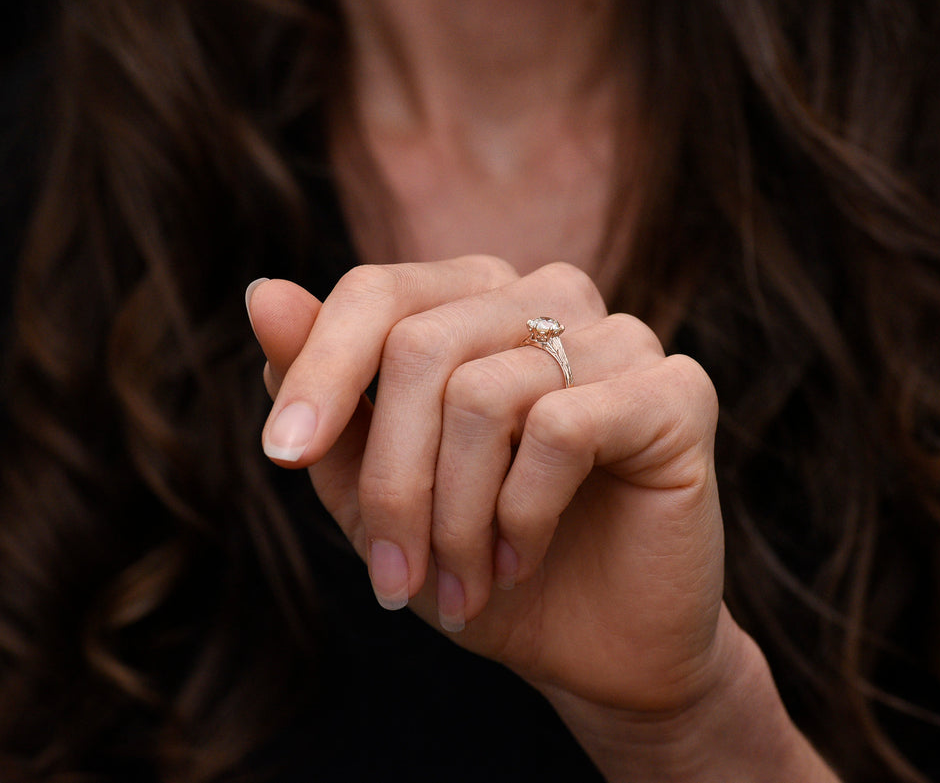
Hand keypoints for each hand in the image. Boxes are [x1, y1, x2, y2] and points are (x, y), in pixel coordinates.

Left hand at [246, 256, 725, 714]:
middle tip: (392, 580)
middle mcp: (551, 298)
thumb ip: (327, 398)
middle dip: (391, 484)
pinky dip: (521, 515)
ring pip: (485, 396)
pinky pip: (562, 428)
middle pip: (421, 349)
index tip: (282, 456)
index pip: (379, 291)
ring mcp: (621, 337)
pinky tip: (521, 558)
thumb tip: (263, 293)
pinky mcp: (677, 390)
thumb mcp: (376, 491)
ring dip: (454, 519)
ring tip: (462, 584)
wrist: (597, 649)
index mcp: (478, 303)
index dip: (319, 371)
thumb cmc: (481, 561)